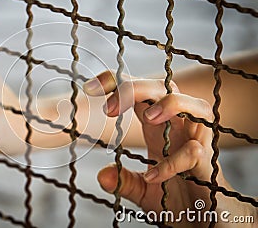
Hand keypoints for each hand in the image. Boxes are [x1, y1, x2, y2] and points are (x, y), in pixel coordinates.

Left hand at [83, 71, 251, 226]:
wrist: (204, 223)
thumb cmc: (177, 200)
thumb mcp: (143, 191)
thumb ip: (124, 181)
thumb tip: (102, 174)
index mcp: (160, 129)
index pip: (141, 95)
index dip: (119, 84)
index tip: (91, 88)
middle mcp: (180, 129)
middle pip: (166, 89)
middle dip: (137, 88)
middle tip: (109, 107)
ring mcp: (197, 143)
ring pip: (196, 106)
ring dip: (171, 104)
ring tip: (147, 117)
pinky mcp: (208, 165)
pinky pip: (194, 152)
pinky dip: (172, 161)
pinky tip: (153, 175)